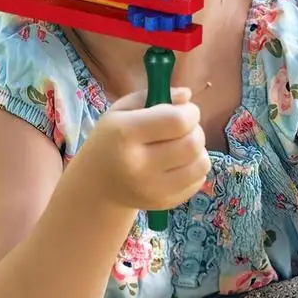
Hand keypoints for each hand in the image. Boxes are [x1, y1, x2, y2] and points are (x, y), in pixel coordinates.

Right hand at [77, 87, 210, 212]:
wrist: (96, 184)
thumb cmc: (111, 139)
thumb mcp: (121, 110)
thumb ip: (154, 95)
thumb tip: (187, 95)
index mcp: (125, 134)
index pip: (177, 121)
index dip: (189, 112)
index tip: (185, 110)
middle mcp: (139, 165)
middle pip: (192, 143)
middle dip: (196, 129)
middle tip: (183, 127)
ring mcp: (152, 189)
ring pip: (201, 163)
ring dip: (198, 149)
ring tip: (182, 144)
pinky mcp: (164, 203)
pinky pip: (199, 180)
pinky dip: (195, 167)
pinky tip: (179, 162)